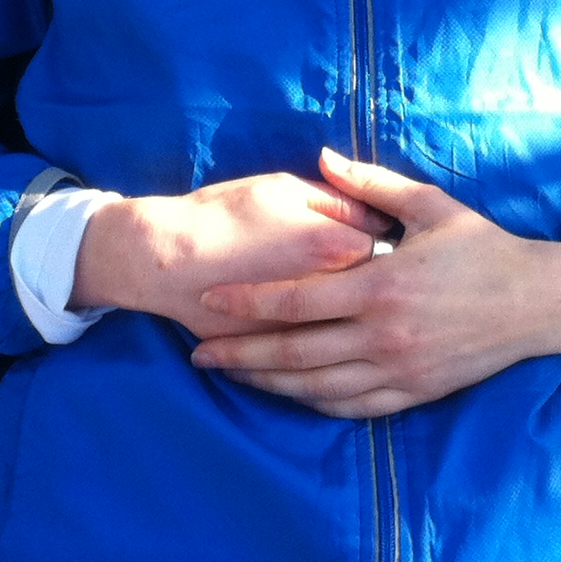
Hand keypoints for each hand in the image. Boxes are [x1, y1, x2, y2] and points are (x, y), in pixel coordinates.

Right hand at [71, 171, 386, 339]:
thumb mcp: (286, 187)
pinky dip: (336, 368)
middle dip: (384, 297)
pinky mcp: (287, 361)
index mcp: (338, 249)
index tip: (393, 250)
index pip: (390, 254)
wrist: (167, 257)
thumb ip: (340, 199)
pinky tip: (342, 361)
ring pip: (355, 346)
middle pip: (379, 304)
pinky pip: (323, 374)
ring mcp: (307, 335)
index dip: (394, 251)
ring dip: (366, 338)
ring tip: (368, 327)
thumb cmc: (226, 213)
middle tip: (380, 288)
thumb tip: (378, 217)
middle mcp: (331, 299)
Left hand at [188, 149, 560, 417]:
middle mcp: (384, 336)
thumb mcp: (430, 205)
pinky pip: (352, 407)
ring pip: (317, 387)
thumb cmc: (483, 248)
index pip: (296, 300)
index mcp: (381, 287)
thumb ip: (370, 183)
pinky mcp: (414, 393)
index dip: (246, 303)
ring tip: (233, 375)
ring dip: (269, 384)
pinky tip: (290, 395)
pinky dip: (314, 404)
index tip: (209, 300)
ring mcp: (399, 371)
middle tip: (199, 353)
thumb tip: (320, 157)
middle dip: (240, 354)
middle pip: (294, 354)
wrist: (538, 302)